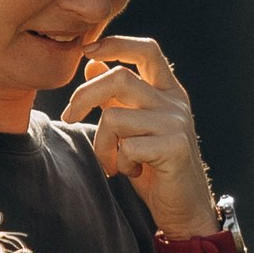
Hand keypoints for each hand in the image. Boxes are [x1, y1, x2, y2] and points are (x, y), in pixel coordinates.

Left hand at [65, 36, 221, 238]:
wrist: (184, 209)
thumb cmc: (155, 167)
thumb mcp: (133, 126)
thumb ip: (116, 96)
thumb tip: (92, 62)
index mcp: (167, 91)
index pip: (146, 50)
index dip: (116, 43)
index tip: (87, 50)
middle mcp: (174, 102)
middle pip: (120, 78)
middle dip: (84, 96)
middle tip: (69, 117)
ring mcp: (177, 123)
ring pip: (115, 117)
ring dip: (102, 144)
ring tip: (112, 162)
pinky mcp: (175, 147)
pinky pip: (127, 146)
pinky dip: (120, 162)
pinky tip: (133, 171)